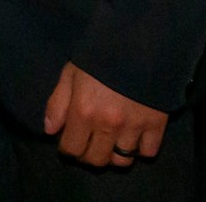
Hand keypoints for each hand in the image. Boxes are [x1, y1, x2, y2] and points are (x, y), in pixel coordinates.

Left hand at [42, 61, 166, 167]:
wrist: (138, 44)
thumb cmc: (99, 57)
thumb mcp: (70, 74)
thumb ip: (57, 103)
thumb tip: (49, 131)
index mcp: (83, 112)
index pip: (71, 149)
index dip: (68, 149)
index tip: (70, 142)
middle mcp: (107, 124)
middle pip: (96, 160)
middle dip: (89, 155)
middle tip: (90, 144)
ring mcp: (133, 127)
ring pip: (122, 160)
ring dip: (114, 155)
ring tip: (111, 142)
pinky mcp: (156, 124)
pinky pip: (148, 152)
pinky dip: (141, 150)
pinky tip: (134, 137)